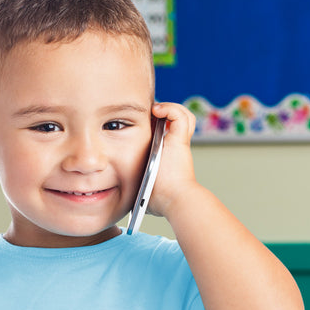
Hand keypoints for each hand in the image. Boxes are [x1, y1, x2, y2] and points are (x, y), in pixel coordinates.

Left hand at [146, 102, 197, 218]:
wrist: (173, 200)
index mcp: (167, 156)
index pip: (165, 134)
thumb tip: (127, 196)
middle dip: (162, 114)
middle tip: (146, 114)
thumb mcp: (144, 191)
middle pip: (177, 122)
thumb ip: (138, 187)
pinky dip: (170, 109)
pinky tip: (157, 112)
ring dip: (170, 109)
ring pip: (182, 116)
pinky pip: (179, 115)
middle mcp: (175, 147)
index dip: (156, 127)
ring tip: (155, 111)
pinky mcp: (180, 140)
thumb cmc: (158, 200)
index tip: (139, 126)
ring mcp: (179, 142)